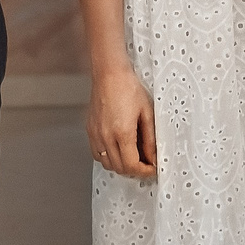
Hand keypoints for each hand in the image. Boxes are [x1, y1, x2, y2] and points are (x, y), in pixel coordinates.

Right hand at [88, 63, 157, 178]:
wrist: (110, 74)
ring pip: (107, 164)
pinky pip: (97, 154)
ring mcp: (96, 134)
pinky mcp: (90, 130)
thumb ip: (150, 139)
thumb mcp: (147, 113)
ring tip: (133, 156)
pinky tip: (118, 149)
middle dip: (135, 170)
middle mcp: (106, 136)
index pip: (132, 165)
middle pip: (120, 168)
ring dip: (121, 165)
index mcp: (122, 132)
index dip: (145, 171)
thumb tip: (154, 156)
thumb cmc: (128, 88)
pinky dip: (108, 157)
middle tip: (146, 163)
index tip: (152, 168)